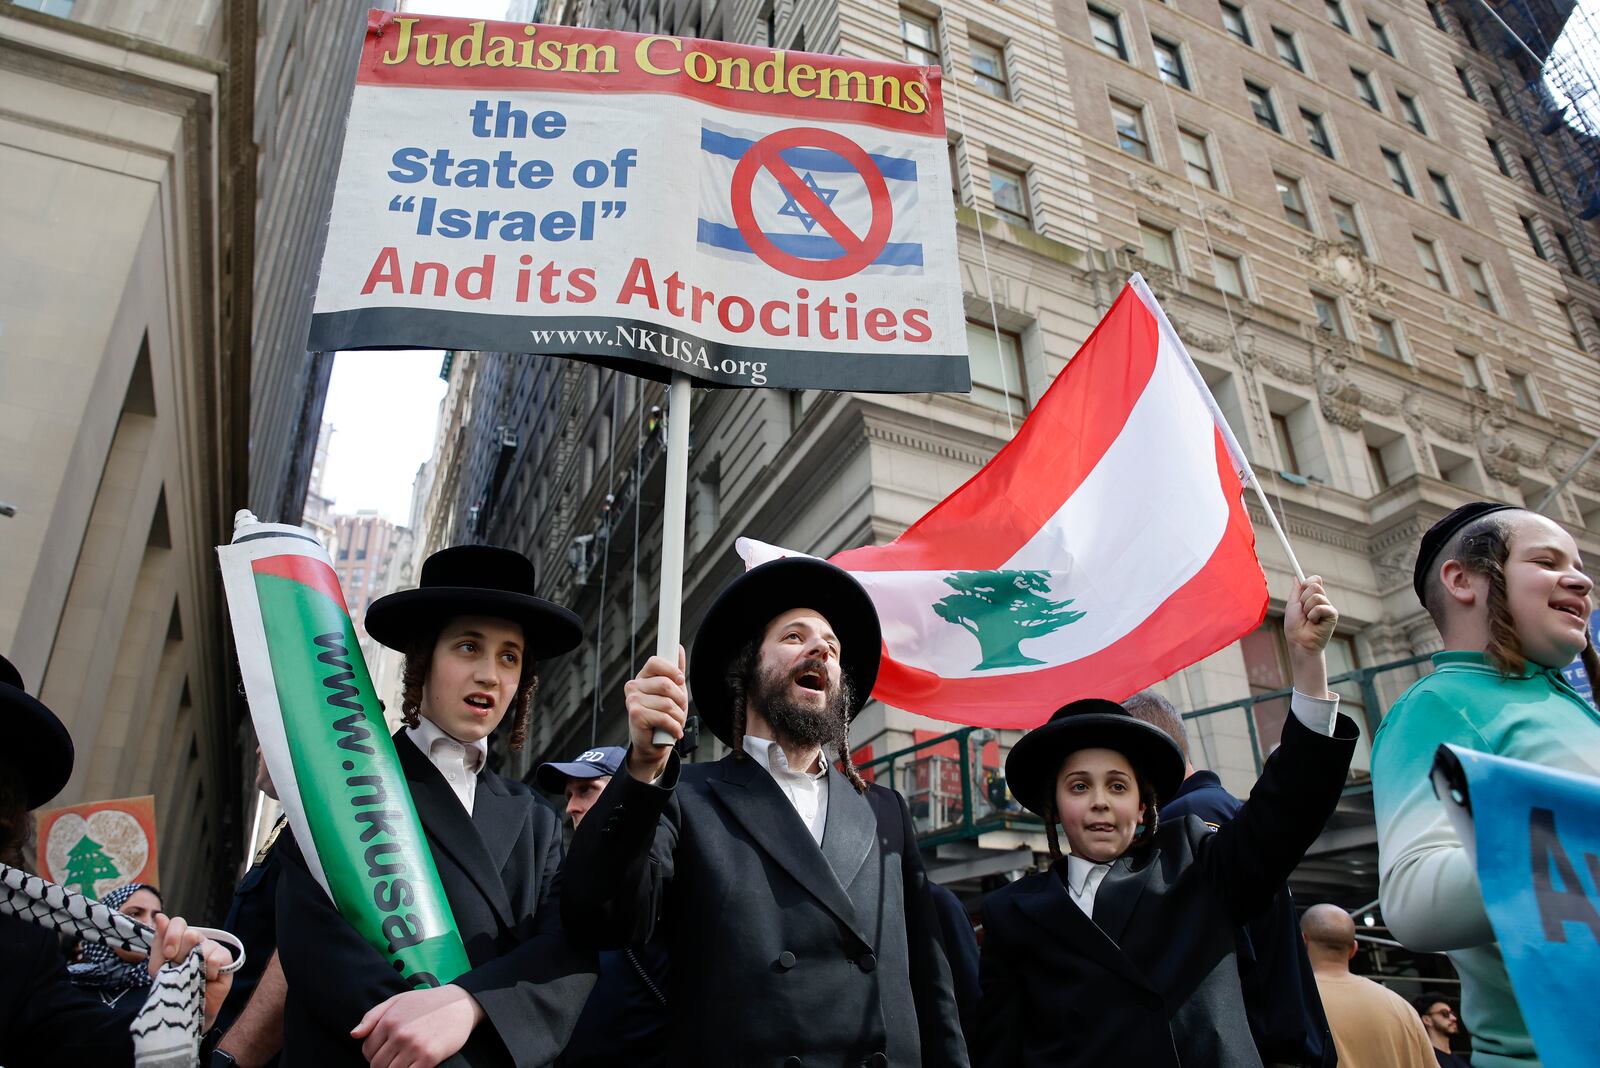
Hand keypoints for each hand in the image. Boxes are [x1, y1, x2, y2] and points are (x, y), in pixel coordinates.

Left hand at [147, 913, 234, 1031]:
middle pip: (191, 933)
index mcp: (180, 940)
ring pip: (203, 946)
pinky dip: (209, 971)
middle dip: (182, 954)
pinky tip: (207, 978)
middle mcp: (198, 941)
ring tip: (194, 977)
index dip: (172, 935)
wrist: (184, 1011)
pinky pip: (217, 958)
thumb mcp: (158, 967)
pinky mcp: (226, 960)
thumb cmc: (171, 988)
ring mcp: (213, 949)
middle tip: (180, 968)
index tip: (168, 954)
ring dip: (194, 965)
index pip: (178, 923)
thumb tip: (159, 916)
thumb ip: (159, 942)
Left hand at [351, 984, 483, 1067]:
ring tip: (403, 1062)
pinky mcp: (429, 1058)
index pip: (367, 1050)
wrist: (460, 1004)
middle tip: (394, 1060)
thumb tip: (354, 1035)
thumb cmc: (426, 1003)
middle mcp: (400, 1034)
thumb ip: (372, 1016)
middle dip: (382, 1066)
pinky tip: (413, 1065)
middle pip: (377, 1065)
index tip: (384, 1053)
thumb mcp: (397, 1001)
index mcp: (389, 1020)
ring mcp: (414, 1047)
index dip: (372, 1055)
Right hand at [624, 648, 686, 780]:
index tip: (681, 680)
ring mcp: (633, 700)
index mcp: (643, 677)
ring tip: (675, 722)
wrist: (655, 745)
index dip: (672, 670)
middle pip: (666, 684)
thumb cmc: (663, 717)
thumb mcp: (673, 692)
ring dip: (678, 716)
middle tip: (679, 709)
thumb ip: (675, 671)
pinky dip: (674, 727)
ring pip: (667, 703)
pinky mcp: (635, 715)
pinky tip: (674, 731)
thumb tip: (678, 648)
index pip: (655, 662)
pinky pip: (664, 717)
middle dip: (680, 699)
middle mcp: (634, 686)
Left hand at [1283, 575, 1337, 697]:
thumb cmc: (1294, 626)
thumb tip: (1296, 577)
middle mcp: (1322, 600)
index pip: (1315, 580)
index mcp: (1312, 597)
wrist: (1299, 642)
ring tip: (1308, 619)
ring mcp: (1328, 607)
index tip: (1302, 586)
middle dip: (1304, 598)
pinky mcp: (1333, 615)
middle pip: (1315, 585)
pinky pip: (1321, 607)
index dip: (1308, 581)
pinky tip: (1314, 623)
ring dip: (1307, 608)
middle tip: (1302, 610)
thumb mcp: (1292, 605)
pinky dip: (1313, 615)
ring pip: (1317, 596)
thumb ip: (1296, 591)